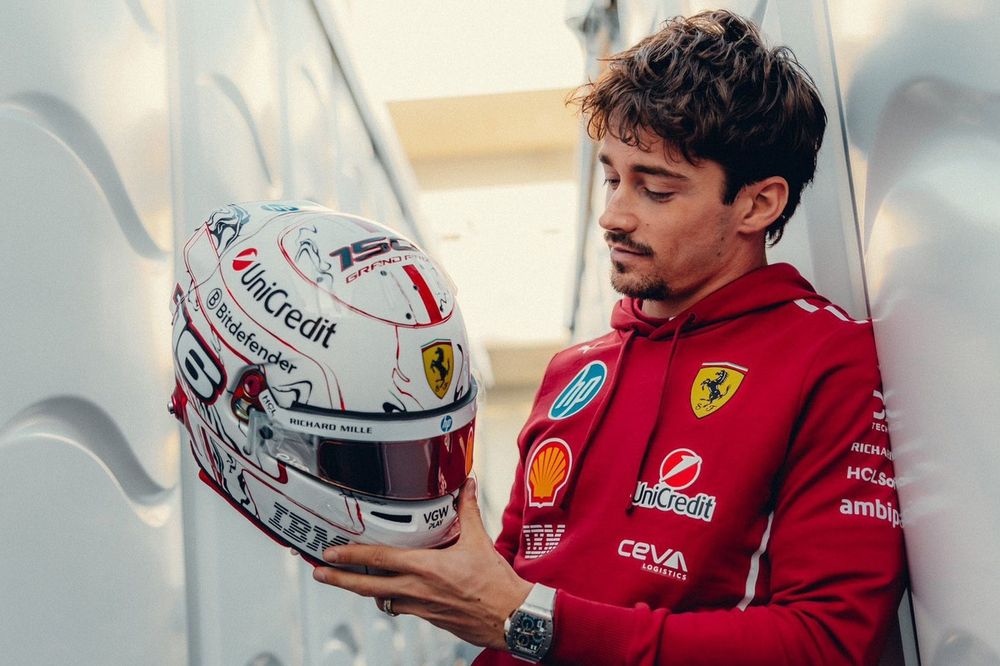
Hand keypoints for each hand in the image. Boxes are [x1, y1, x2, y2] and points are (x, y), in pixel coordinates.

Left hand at [312, 477, 532, 648]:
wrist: (510, 618)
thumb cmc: (495, 584)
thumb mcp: (479, 541)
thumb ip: (468, 511)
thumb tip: (468, 486)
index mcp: (425, 567)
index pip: (378, 558)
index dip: (351, 555)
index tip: (331, 553)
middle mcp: (416, 589)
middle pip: (366, 586)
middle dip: (339, 579)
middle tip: (320, 573)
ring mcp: (420, 607)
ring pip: (382, 599)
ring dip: (366, 590)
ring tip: (353, 581)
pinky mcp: (429, 618)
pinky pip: (401, 608)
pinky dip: (392, 599)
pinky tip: (392, 593)